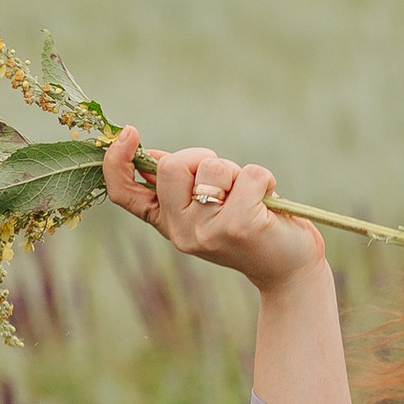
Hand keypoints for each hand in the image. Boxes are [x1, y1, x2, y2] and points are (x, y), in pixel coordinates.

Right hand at [102, 130, 325, 298]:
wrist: (288, 270)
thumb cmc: (249, 229)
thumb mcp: (206, 209)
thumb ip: (180, 186)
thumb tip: (151, 154)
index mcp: (167, 223)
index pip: (123, 192)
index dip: (116, 160)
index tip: (128, 133)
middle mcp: (181, 231)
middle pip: (172, 166)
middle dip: (202, 158)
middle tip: (226, 180)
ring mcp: (208, 231)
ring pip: (212, 167)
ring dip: (236, 172)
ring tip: (250, 198)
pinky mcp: (240, 226)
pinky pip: (250, 174)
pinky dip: (265, 179)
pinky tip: (269, 202)